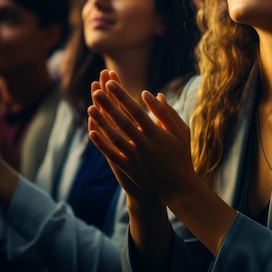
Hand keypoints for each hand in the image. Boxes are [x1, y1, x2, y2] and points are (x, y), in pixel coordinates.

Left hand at [88, 70, 195, 202]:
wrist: (178, 188)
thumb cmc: (181, 156)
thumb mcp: (181, 132)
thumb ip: (167, 113)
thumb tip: (152, 93)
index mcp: (157, 134)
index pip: (136, 110)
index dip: (123, 96)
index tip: (111, 83)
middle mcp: (145, 144)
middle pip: (123, 121)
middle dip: (109, 105)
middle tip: (97, 90)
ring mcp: (135, 158)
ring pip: (114, 137)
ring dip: (101, 122)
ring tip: (90, 107)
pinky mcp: (129, 169)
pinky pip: (112, 154)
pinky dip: (101, 143)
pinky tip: (92, 132)